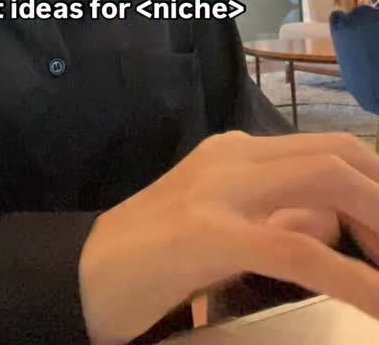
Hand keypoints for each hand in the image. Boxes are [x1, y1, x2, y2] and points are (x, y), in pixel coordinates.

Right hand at [78, 131, 378, 344]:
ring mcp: (220, 189)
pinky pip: (298, 247)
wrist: (80, 277)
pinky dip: (354, 279)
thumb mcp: (221, 229)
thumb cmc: (150, 262)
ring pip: (327, 181)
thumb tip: (329, 226)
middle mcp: (233, 157)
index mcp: (237, 153)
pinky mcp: (208, 232)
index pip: (329, 149)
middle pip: (338, 155)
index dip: (377, 182)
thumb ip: (272, 219)